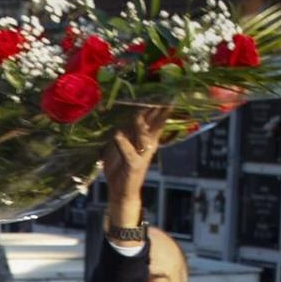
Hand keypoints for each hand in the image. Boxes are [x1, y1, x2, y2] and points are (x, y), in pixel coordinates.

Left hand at [102, 104, 169, 228]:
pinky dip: (123, 143)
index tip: (162, 88)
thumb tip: (118, 113)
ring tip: (137, 111)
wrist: (120, 193)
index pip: (155, 117)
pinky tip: (117, 134)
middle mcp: (148, 144)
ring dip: (140, 122)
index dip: (158, 103)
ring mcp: (143, 154)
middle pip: (155, 122)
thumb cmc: (119, 167)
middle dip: (158, 107)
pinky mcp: (134, 165)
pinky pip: (129, 152)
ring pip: (144, 134)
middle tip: (163, 92)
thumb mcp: (119, 145)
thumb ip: (122, 131)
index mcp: (146, 138)